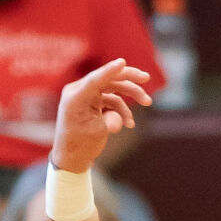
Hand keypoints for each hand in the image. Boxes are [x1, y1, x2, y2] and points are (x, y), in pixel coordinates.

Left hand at [50, 58, 150, 174]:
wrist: (72, 158)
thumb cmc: (79, 146)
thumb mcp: (96, 134)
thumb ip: (110, 122)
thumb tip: (120, 121)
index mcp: (75, 98)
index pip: (94, 80)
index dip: (109, 71)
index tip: (122, 62)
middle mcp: (80, 92)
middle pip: (107, 79)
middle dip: (128, 79)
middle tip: (146, 78)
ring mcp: (88, 96)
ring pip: (114, 88)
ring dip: (131, 94)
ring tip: (148, 102)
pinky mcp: (95, 102)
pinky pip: (114, 100)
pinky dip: (123, 110)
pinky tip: (130, 124)